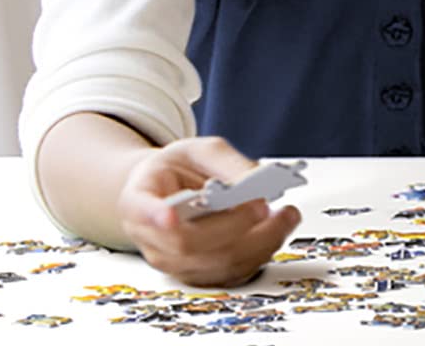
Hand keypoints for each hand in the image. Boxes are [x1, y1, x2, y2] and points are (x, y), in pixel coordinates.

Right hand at [116, 137, 301, 286]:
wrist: (169, 191)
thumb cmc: (179, 170)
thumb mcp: (199, 150)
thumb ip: (226, 162)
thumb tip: (256, 179)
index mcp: (138, 200)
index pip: (142, 211)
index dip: (155, 216)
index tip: (169, 215)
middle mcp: (151, 238)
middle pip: (190, 243)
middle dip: (234, 224)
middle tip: (264, 204)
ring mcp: (174, 262)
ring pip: (216, 264)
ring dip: (259, 242)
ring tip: (286, 215)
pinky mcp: (199, 274)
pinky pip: (232, 274)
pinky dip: (261, 253)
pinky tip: (277, 230)